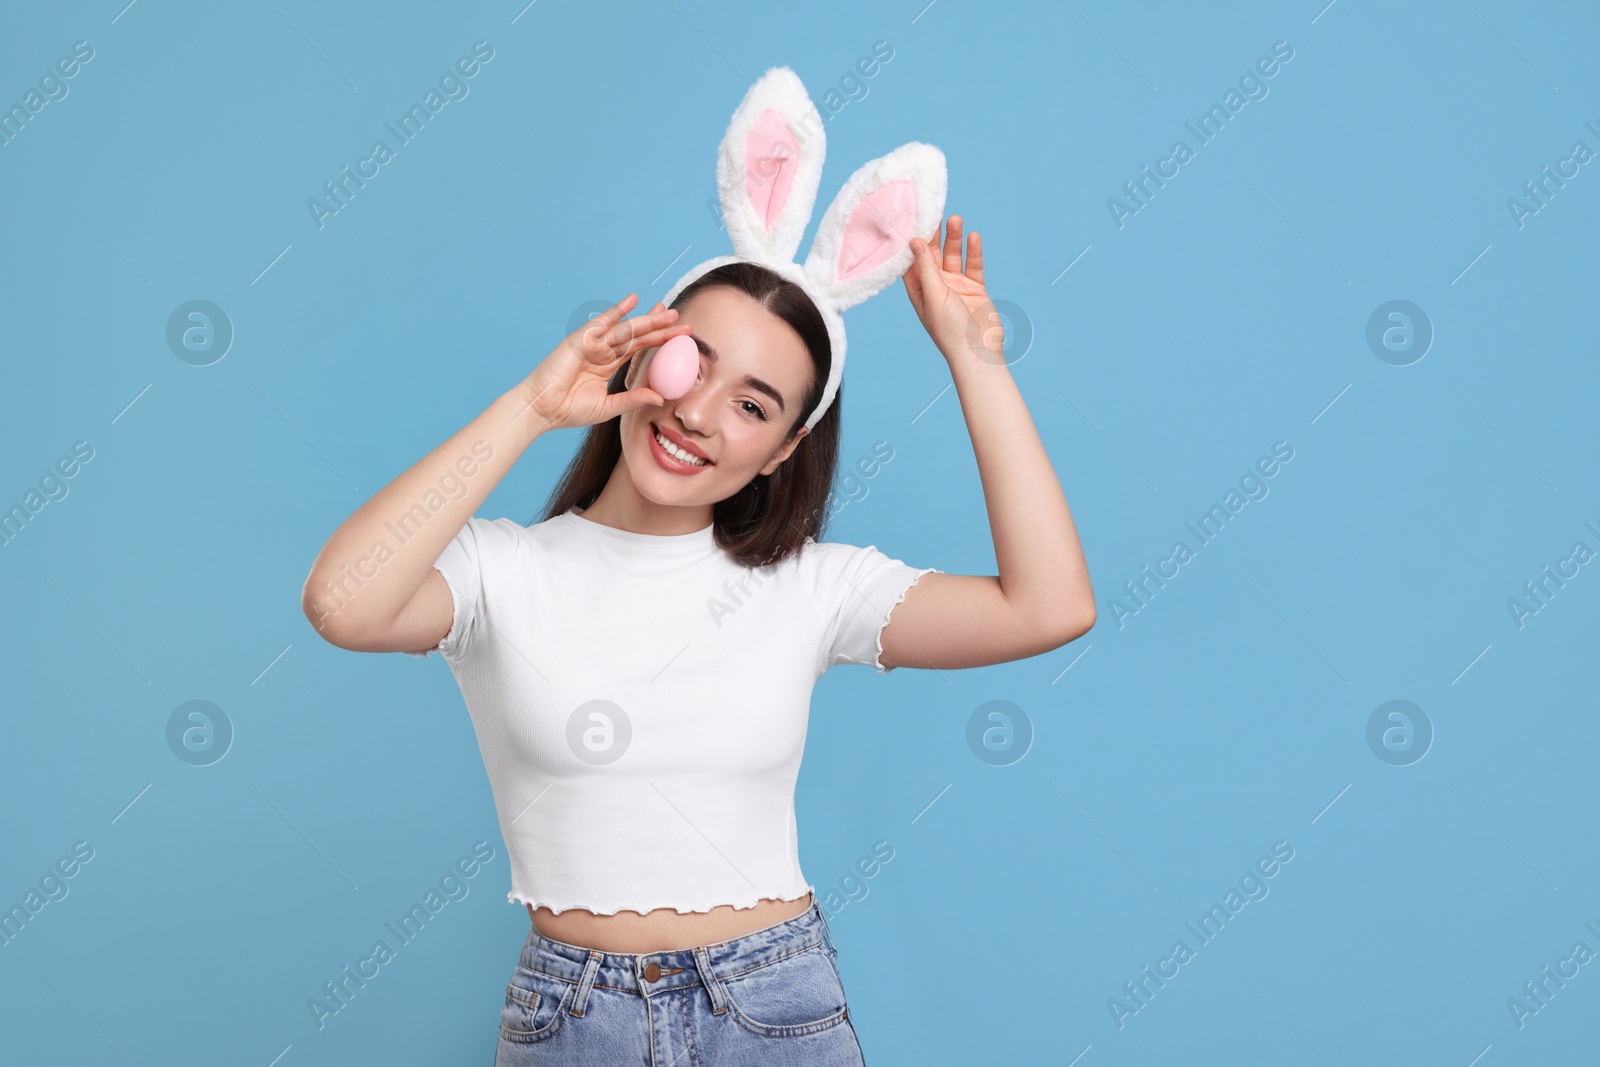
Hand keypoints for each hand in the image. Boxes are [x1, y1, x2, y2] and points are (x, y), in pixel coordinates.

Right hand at [514, 293, 690, 431]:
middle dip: (661, 329)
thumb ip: (634, 399)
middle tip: (684, 324)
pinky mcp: (581, 340)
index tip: (682, 340)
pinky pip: (603, 322)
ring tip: (670, 314)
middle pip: (637, 336)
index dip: (659, 343)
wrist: (542, 410)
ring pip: (626, 330)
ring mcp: (592, 344)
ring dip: (649, 321)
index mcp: (607, 366)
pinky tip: (633, 300)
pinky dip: (617, 310)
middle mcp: (602, 352)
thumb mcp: (609, 407)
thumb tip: (661, 398)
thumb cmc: (569, 411)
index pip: (638, 350)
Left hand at [902, 214, 1002, 362]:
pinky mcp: (975, 288)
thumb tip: (915, 241)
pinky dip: (973, 251)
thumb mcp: (934, 295)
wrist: (978, 352)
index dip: (911, 241)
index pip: (911, 261)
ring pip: (953, 256)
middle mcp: (936, 286)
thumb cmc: (950, 330)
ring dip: (954, 239)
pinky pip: (973, 265)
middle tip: (935, 212)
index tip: (910, 218)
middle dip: (934, 235)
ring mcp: (956, 286)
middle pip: (933, 254)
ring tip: (955, 219)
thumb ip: (926, 268)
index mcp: (919, 290)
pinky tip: (973, 236)